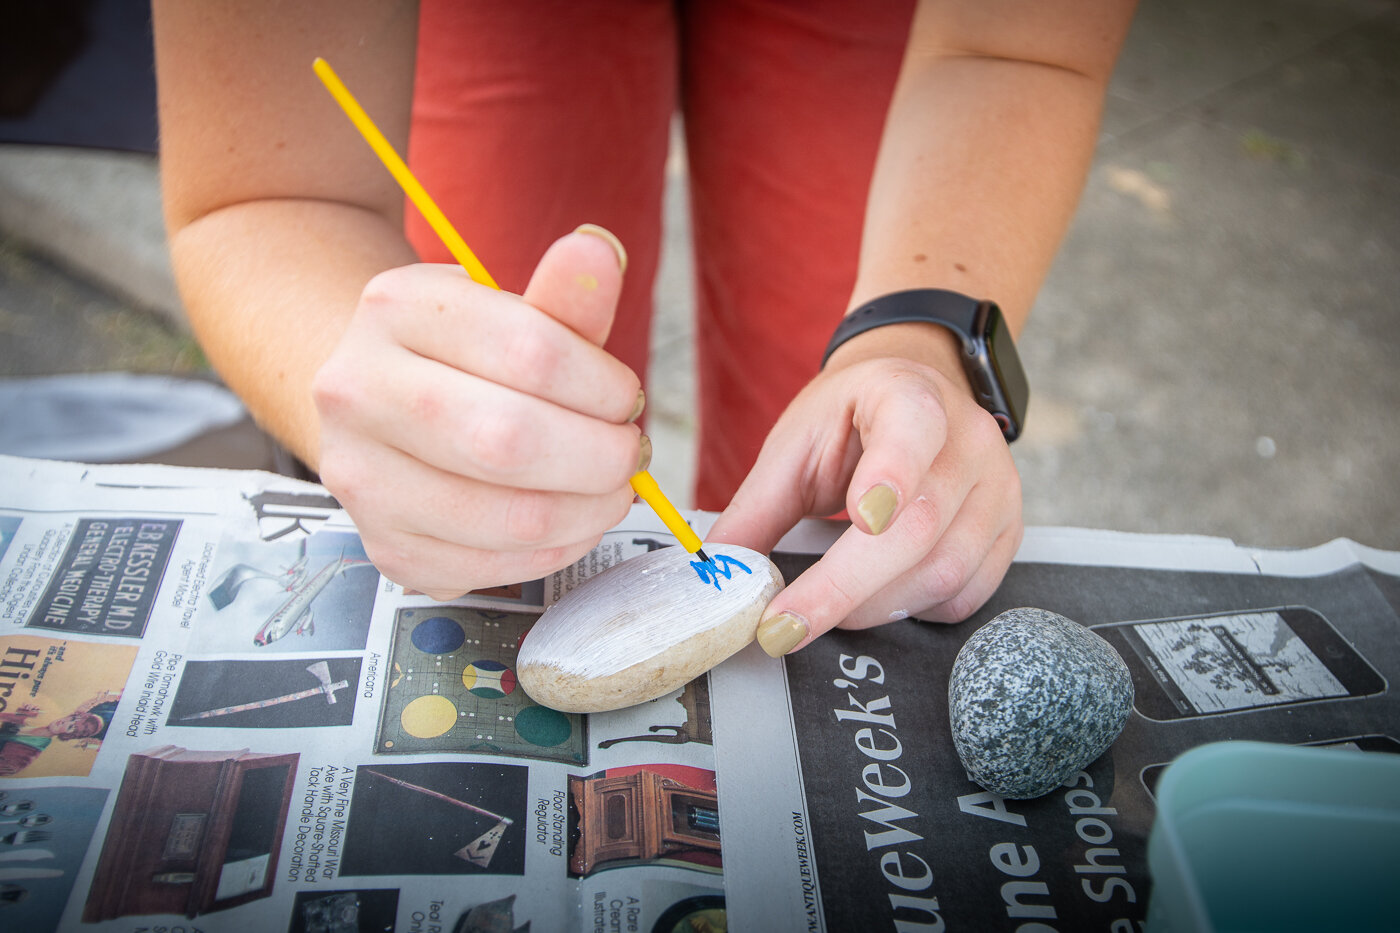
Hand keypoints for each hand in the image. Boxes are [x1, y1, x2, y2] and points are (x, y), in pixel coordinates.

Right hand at [312, 229, 645, 598]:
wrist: (381, 404)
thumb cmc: (465, 360)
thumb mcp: (512, 313)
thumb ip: (565, 297)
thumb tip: (600, 253)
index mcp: (395, 309)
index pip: (530, 352)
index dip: (604, 386)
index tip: (626, 398)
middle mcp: (358, 391)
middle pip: (510, 441)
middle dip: (600, 456)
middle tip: (629, 452)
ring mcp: (362, 478)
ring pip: (510, 516)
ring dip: (590, 510)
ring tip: (609, 488)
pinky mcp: (387, 548)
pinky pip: (498, 568)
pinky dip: (557, 549)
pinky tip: (569, 518)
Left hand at [707, 337, 1022, 654]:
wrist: (911, 398)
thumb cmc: (850, 420)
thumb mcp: (795, 445)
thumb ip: (756, 509)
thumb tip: (718, 574)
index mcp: (908, 396)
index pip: (912, 429)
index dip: (891, 476)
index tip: (861, 518)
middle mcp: (967, 439)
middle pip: (919, 526)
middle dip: (845, 588)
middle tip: (785, 624)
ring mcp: (998, 487)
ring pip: (944, 571)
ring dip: (873, 608)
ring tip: (825, 607)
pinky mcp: (1008, 530)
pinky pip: (966, 593)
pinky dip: (915, 610)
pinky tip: (880, 596)